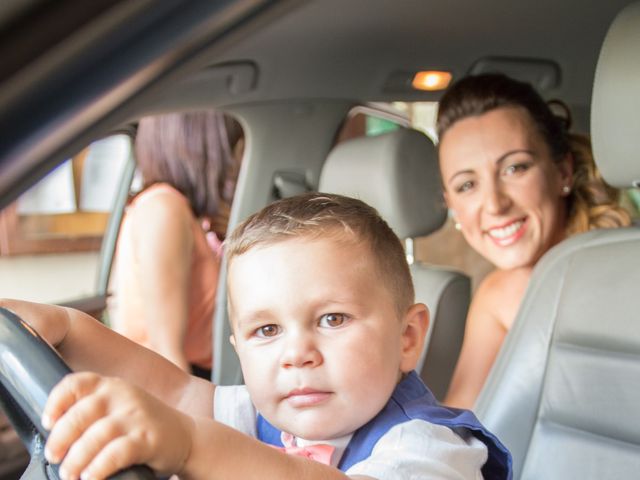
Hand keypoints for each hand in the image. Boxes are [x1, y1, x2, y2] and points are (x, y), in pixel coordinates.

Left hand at [43, 372, 194, 479]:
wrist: (187, 436)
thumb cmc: (143, 426)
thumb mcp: (120, 406)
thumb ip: (93, 411)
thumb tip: (54, 435)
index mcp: (112, 386)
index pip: (77, 383)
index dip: (56, 401)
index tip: (47, 422)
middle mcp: (124, 396)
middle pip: (82, 413)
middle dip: (61, 438)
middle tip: (54, 457)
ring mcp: (137, 416)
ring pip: (97, 435)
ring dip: (77, 458)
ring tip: (70, 474)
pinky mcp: (149, 438)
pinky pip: (117, 452)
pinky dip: (99, 467)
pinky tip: (91, 477)